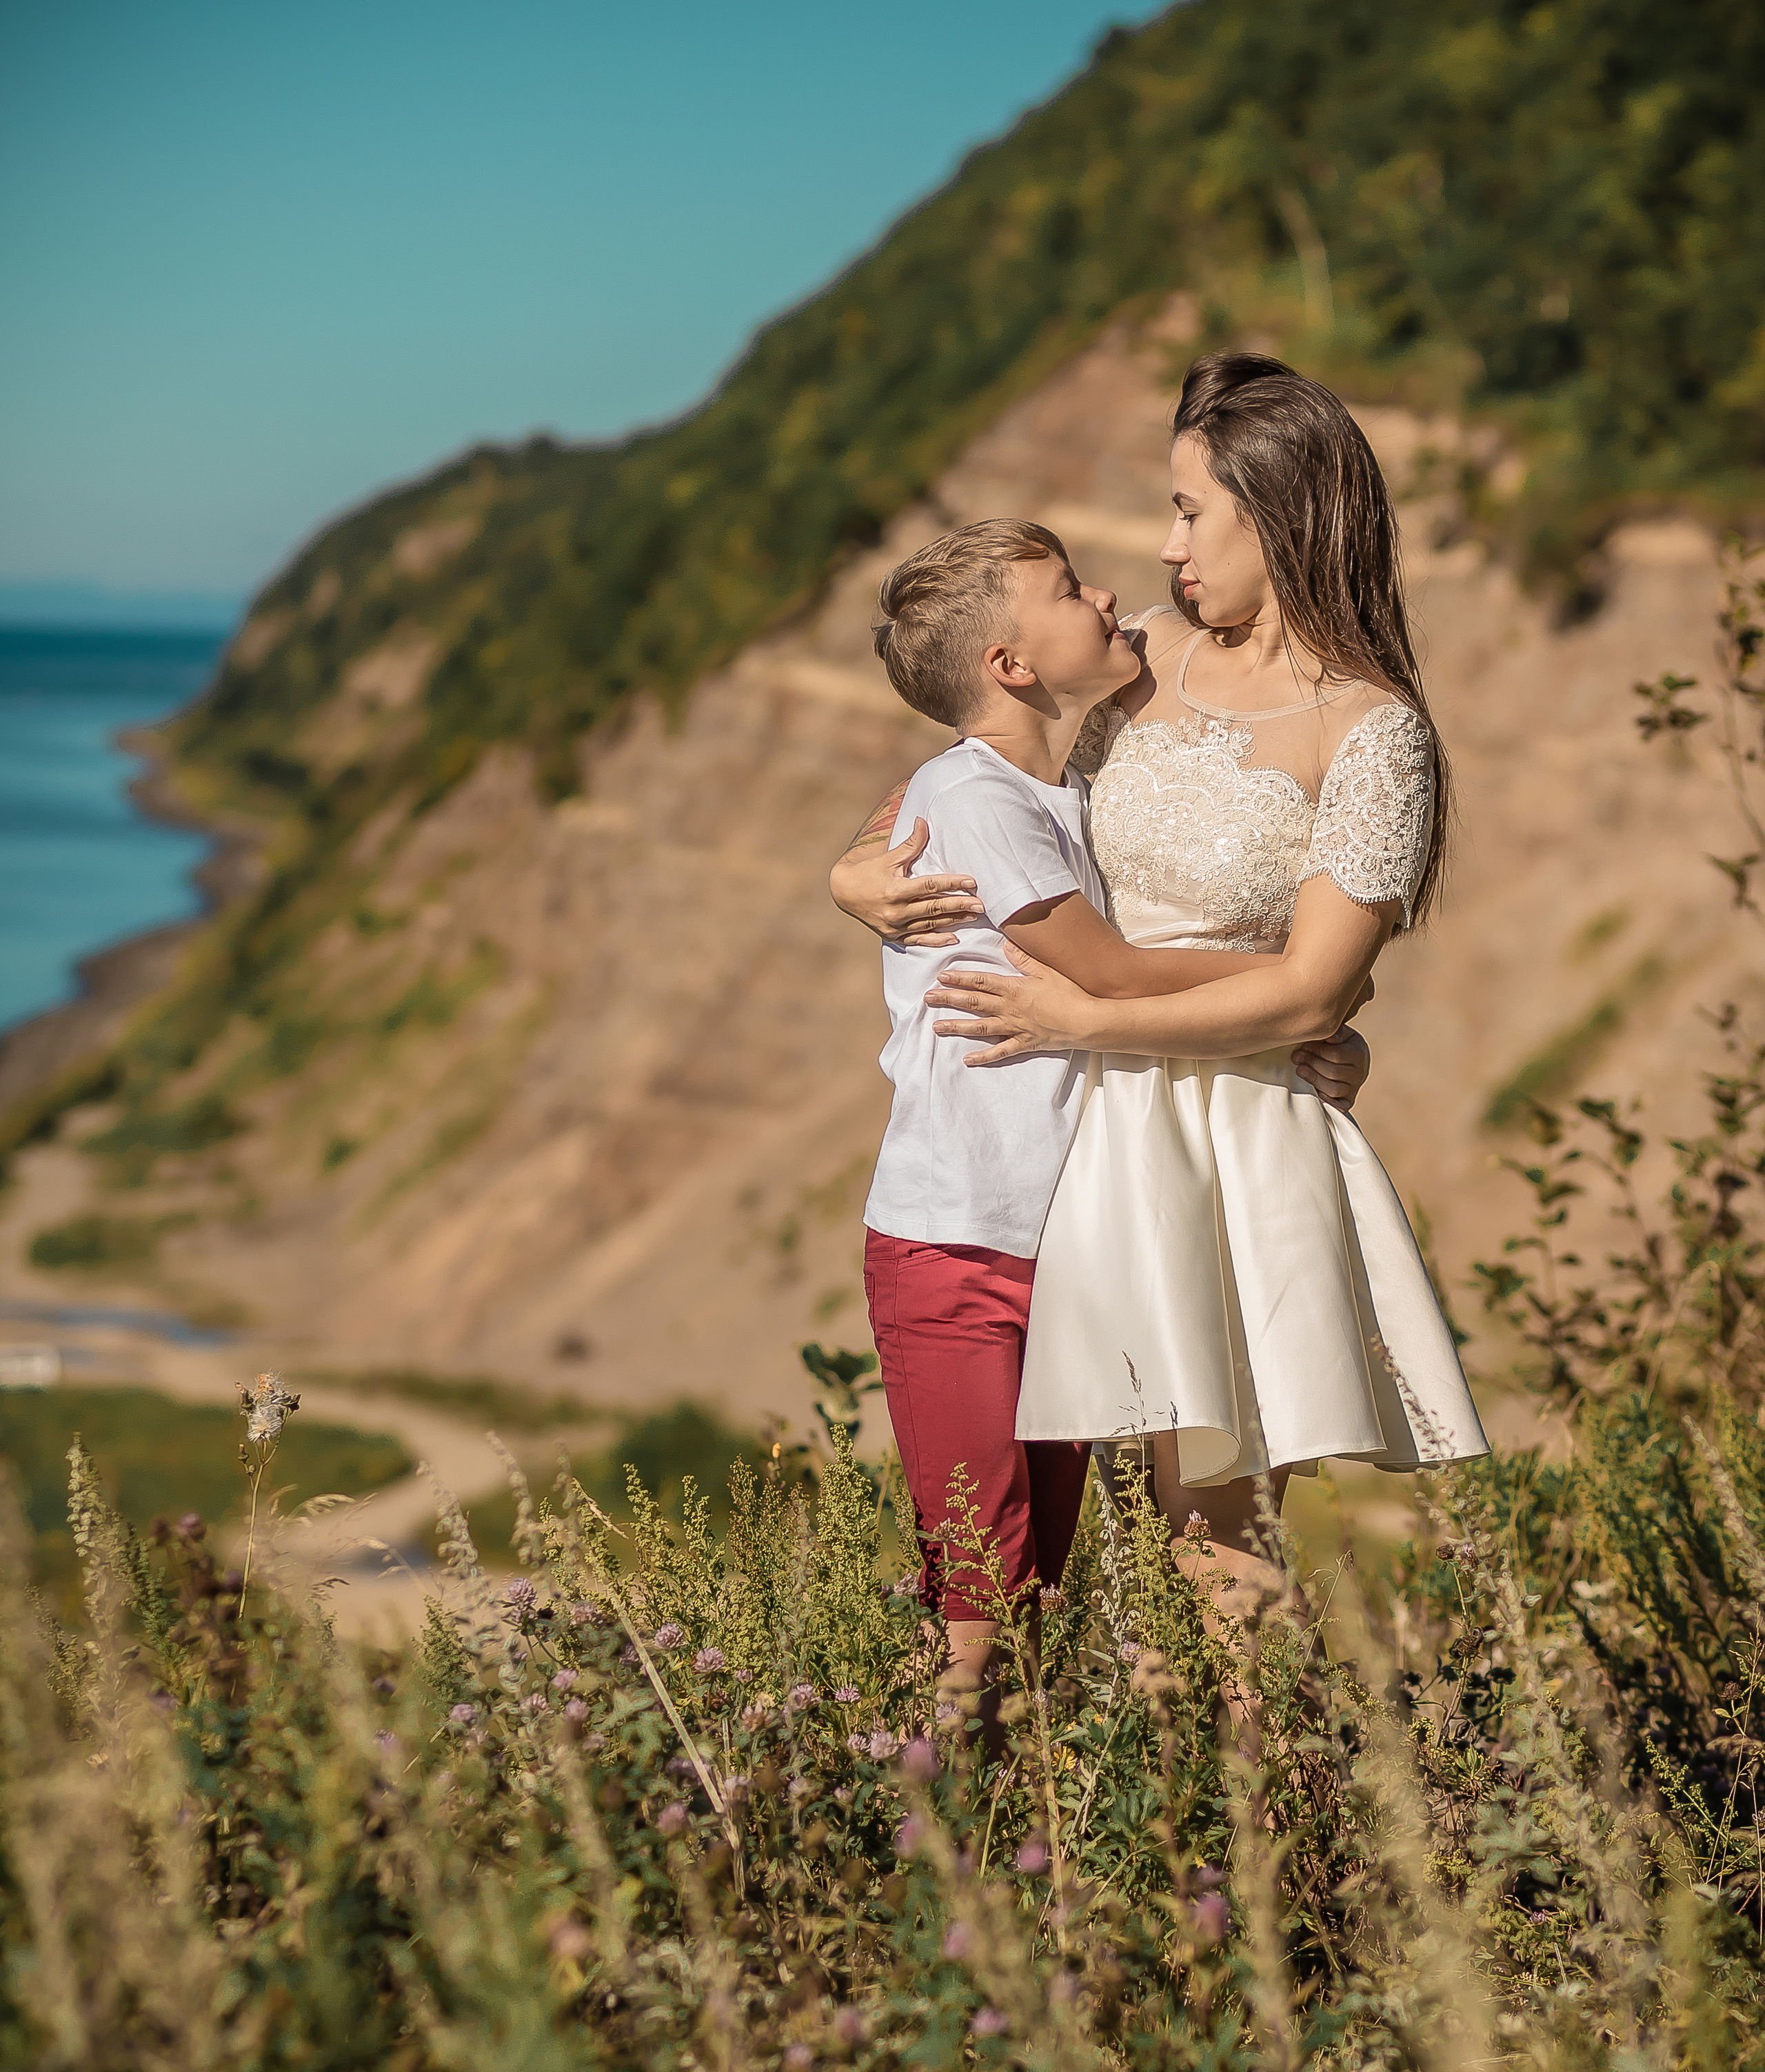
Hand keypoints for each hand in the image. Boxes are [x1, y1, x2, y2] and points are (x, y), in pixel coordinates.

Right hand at [829, 818, 982, 946]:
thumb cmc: (868, 870)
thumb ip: (910, 844)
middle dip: (960, 905)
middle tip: (981, 904)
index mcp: (895, 890)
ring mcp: (894, 926)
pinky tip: (954, 937)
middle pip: (934, 907)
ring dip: (953, 920)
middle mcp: (895, 911)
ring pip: (930, 924)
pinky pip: (918, 940)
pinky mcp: (892, 936)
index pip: (930, 886)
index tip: (972, 882)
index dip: (952, 883)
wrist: (843, 892)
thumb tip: (923, 821)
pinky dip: (936, 939)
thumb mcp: (888, 857)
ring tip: (973, 916)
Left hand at [926, 942, 1098, 1062]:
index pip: (981, 981)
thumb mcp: (1047, 971)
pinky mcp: (1023, 1044)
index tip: (941, 976)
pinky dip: (983, 1057)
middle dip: (949, 999)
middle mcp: (1009, 1008)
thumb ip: (1024, 960)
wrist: (1086, 1021)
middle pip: (973, 1002)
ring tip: (936, 1027)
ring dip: (957, 1027)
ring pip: (979, 1027)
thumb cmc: (1069, 994)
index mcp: (1014, 988)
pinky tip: (967, 1060)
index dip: (960, 978)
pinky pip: (999, 1052)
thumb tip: (1005, 946)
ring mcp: (1014, 1028)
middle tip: (928, 998)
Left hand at [1293, 1024, 1370, 1111]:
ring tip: (1299, 1070)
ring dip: (1314, 1080)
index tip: (1303, 1046)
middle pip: (1334, 1072)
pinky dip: (1326, 1101)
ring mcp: (1354, 1089)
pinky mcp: (1347, 1102)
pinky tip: (1313, 1091)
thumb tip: (1329, 1036)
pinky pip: (1338, 1106)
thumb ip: (1336, 1032)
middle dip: (1312, 1064)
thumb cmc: (1340, 1043)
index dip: (1318, 1051)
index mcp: (1359, 1054)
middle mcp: (1360, 1073)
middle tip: (1296, 1057)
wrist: (1349, 1059)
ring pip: (1334, 1089)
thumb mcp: (1341, 1033)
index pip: (1337, 1055)